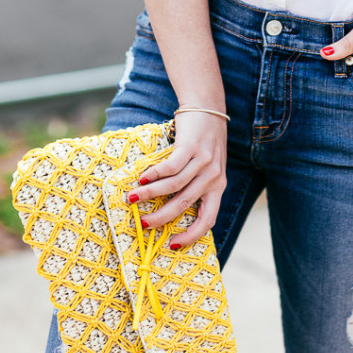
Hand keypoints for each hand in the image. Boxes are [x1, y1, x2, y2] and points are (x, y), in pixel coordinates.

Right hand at [126, 111, 226, 247]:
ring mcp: (204, 161)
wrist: (208, 108)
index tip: (172, 245)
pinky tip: (142, 178)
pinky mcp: (192, 146)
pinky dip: (154, 174)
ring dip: (150, 194)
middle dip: (162, 217)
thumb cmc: (204, 141)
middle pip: (185, 204)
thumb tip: (170, 210)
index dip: (191, 235)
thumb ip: (198, 185)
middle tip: (143, 224)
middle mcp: (214, 176)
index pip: (208, 219)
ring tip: (133, 198)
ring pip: (174, 186)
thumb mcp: (209, 166)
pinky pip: (171, 167)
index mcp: (218, 186)